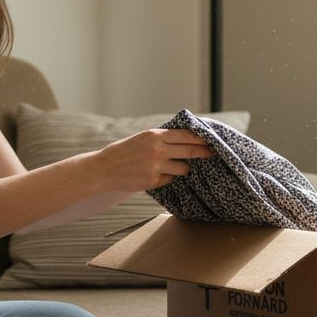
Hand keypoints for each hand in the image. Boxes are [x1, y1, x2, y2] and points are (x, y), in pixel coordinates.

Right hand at [93, 128, 212, 191]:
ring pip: (183, 168)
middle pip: (190, 152)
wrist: (103, 169)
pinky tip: (152, 174)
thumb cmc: (123, 152)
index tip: (211, 141)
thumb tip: (186, 139)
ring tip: (168, 166)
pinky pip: (170, 179)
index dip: (201, 139)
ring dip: (181, 168)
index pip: (185, 136)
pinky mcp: (153, 181)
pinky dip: (166, 177)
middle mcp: (157, 150)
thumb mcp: (142, 138)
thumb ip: (162, 138)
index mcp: (154, 135)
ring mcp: (156, 167)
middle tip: (213, 153)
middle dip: (204, 153)